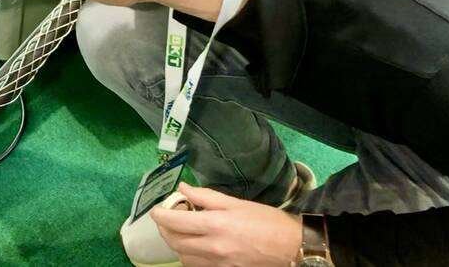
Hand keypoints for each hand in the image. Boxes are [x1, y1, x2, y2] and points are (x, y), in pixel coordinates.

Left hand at [149, 183, 301, 266]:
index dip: (160, 216)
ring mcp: (219, 263)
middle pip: (175, 242)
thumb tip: (183, 189)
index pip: (176, 222)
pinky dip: (191, 258)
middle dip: (165, 230)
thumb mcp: (237, 203)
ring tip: (181, 232)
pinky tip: (195, 247)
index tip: (155, 211)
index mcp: (216, 225)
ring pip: (185, 258)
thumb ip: (206, 196)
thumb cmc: (267, 221)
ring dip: (177, 245)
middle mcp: (214, 247)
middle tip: (166, 220)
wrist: (293, 246)